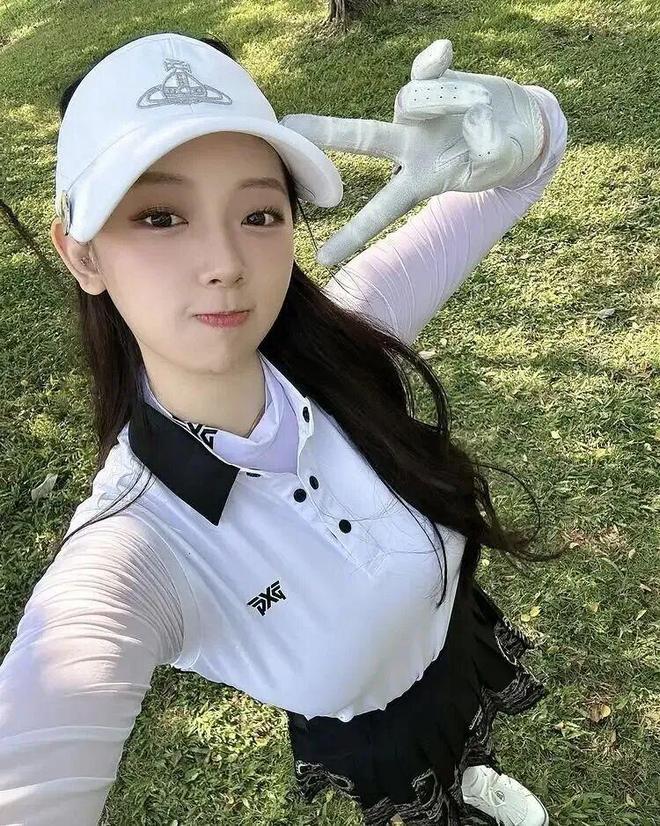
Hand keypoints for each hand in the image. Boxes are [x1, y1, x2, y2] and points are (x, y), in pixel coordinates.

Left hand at [280, 39, 545, 266]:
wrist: (521, 124)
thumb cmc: (502, 153)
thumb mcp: (497, 161)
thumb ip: (488, 151)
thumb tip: (476, 124)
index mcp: (418, 180)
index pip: (381, 210)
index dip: (354, 233)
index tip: (324, 258)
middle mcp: (409, 144)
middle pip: (364, 138)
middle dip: (330, 132)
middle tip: (293, 125)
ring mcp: (418, 111)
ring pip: (415, 99)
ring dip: (454, 101)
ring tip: (483, 108)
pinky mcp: (433, 77)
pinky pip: (428, 66)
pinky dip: (436, 60)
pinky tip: (445, 51)